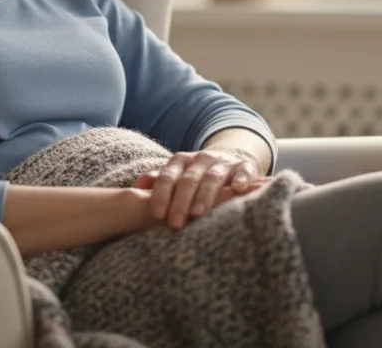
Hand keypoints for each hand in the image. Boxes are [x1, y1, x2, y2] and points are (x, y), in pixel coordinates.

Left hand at [134, 148, 263, 228]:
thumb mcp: (177, 174)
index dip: (162, 194)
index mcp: (181, 161)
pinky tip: (238, 189)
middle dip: (181, 201)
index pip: (168, 176)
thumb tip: (135, 188)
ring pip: (213, 177)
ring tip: (198, 213)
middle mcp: (201, 159)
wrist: (232, 158)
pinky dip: (241, 180)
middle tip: (174, 223)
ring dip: (205, 194)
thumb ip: (158, 181)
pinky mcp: (245, 168)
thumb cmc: (197, 175)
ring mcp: (224, 163)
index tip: (157, 214)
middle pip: (189, 179)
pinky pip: (243, 172)